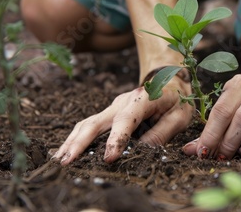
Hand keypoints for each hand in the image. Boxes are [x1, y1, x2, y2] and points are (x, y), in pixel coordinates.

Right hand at [53, 79, 192, 164]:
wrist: (169, 79)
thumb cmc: (177, 100)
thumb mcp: (179, 116)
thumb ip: (162, 133)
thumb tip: (143, 151)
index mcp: (142, 99)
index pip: (126, 119)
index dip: (116, 139)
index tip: (109, 158)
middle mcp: (122, 101)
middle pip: (96, 121)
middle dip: (80, 142)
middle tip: (68, 161)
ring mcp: (113, 106)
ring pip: (88, 123)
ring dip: (73, 141)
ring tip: (60, 160)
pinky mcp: (109, 112)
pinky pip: (90, 125)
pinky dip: (77, 138)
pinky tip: (67, 150)